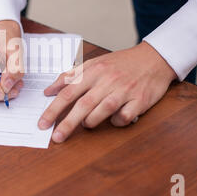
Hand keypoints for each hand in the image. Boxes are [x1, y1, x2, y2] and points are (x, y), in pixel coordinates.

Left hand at [38, 42, 176, 142]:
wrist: (154, 58)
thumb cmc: (120, 63)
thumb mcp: (94, 63)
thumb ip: (70, 76)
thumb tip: (48, 90)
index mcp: (94, 71)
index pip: (68, 92)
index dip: (54, 109)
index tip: (43, 123)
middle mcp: (108, 80)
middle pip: (83, 105)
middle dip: (67, 123)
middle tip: (57, 137)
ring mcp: (125, 90)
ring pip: (103, 111)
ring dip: (91, 121)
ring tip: (86, 123)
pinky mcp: (140, 100)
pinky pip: (124, 117)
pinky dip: (116, 122)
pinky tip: (114, 119)